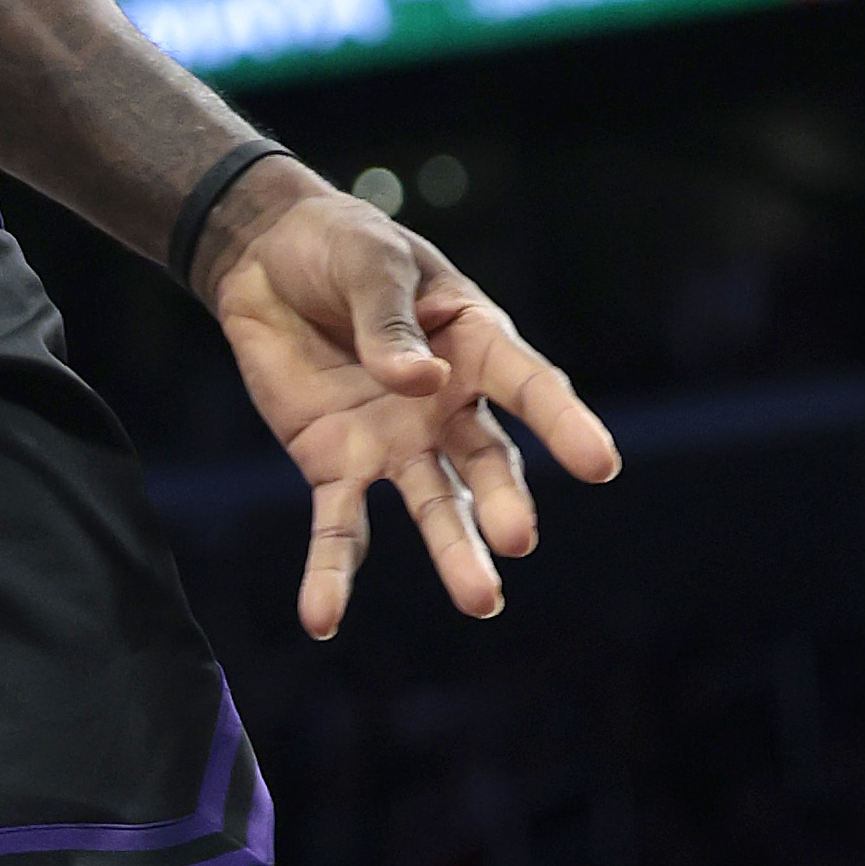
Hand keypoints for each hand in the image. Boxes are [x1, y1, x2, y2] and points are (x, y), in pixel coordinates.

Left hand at [204, 179, 620, 639]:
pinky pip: (340, 528)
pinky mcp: (336, 466)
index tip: (601, 463)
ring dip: (452, 551)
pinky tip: (321, 619)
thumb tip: (418, 382)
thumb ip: (388, 320)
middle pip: (485, 462)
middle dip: (502, 501)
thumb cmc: (338, 246)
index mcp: (473, 344)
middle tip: (516, 538)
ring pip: (434, 506)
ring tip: (480, 599)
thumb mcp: (368, 262)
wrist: (263, 254)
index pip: (529, 385)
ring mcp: (395, 443)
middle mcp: (447, 407)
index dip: (564, 422)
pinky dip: (332, 574)